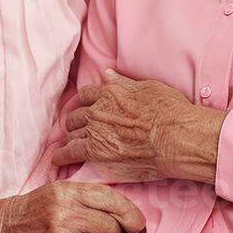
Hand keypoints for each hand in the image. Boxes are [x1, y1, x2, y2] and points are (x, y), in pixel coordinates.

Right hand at [0, 181, 145, 232]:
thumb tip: (123, 213)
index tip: (137, 222)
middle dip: (115, 232)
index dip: (129, 211)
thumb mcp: (57, 193)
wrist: (2, 230)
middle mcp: (64, 212)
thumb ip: (86, 198)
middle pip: (111, 225)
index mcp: (66, 191)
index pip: (108, 198)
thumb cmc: (33, 211)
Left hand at [49, 70, 226, 182]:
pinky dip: (62, 155)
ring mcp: (95, 130)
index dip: (85, 103)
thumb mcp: (147, 88)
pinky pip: (70, 152)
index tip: (84, 109)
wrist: (174, 136)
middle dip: (76, 121)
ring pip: (72, 132)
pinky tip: (58, 158)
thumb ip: (124, 83)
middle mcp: (98, 109)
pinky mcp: (96, 152)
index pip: (87, 95)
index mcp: (110, 92)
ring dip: (70, 137)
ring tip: (67, 145)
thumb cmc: (168, 110)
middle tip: (77, 129)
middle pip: (77, 114)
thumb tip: (108, 74)